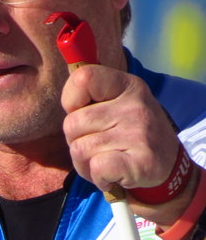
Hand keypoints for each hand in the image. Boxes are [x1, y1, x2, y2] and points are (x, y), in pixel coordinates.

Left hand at [60, 64, 196, 223]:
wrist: (169, 169)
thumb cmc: (130, 132)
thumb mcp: (117, 102)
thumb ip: (91, 91)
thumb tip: (69, 62)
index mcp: (127, 85)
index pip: (82, 77)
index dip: (71, 99)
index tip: (80, 111)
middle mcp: (135, 106)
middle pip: (72, 123)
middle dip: (75, 140)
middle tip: (96, 146)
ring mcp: (140, 134)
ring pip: (79, 148)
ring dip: (84, 162)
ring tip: (104, 161)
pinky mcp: (142, 163)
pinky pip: (96, 167)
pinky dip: (97, 177)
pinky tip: (111, 175)